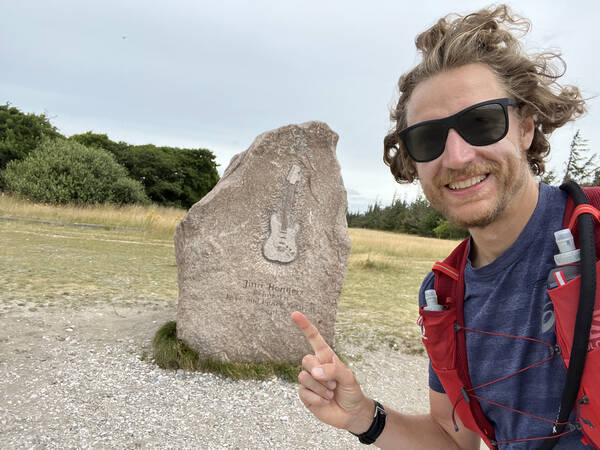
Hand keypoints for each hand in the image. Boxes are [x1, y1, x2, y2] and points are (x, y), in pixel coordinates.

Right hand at [291, 311, 372, 431]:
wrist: (352, 413)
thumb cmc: (351, 391)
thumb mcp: (348, 377)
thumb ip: (333, 370)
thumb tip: (314, 372)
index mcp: (326, 357)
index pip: (314, 338)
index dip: (304, 326)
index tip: (295, 314)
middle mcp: (316, 367)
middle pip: (306, 360)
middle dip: (320, 372)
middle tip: (333, 383)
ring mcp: (309, 381)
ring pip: (304, 377)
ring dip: (321, 388)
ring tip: (331, 393)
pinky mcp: (305, 395)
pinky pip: (304, 393)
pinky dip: (318, 399)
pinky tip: (325, 401)